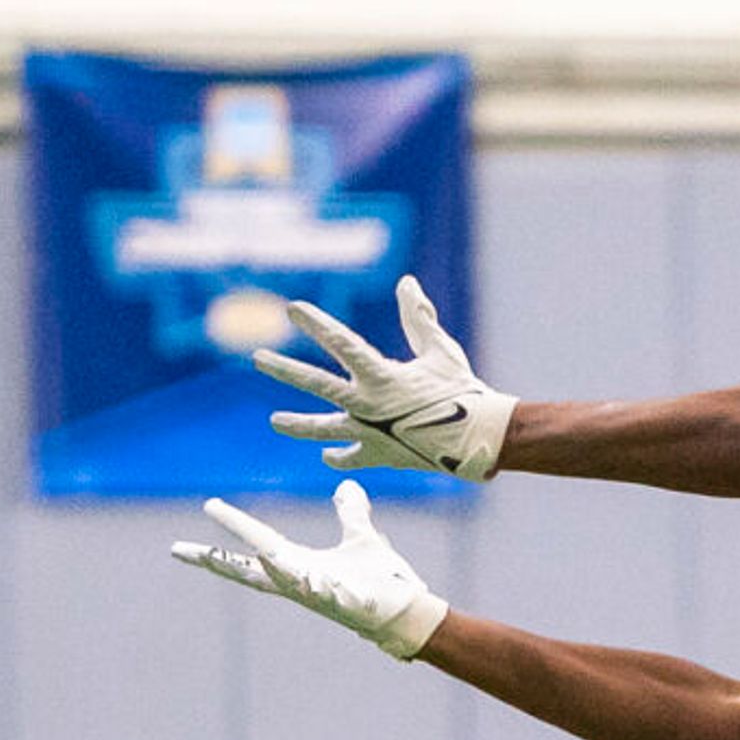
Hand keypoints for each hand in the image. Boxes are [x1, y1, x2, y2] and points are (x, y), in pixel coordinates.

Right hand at [169, 480, 451, 659]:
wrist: (408, 612)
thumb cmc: (383, 581)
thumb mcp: (363, 538)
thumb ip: (351, 514)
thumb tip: (346, 486)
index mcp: (302, 564)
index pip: (259, 543)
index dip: (234, 526)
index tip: (207, 505)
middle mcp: (302, 582)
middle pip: (250, 571)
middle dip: (216, 559)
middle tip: (179, 550)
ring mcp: (321, 596)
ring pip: (283, 583)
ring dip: (265, 569)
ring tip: (236, 554)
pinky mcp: (346, 605)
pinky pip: (324, 594)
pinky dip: (310, 585)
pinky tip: (300, 576)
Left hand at [255, 275, 515, 476]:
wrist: (481, 439)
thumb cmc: (464, 391)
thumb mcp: (441, 350)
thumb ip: (418, 317)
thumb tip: (406, 283)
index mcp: (382, 375)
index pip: (341, 342)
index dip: (316, 324)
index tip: (293, 309)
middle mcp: (368, 403)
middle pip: (317, 384)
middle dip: (284, 369)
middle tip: (258, 359)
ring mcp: (371, 431)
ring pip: (324, 428)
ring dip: (297, 425)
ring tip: (274, 422)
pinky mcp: (381, 453)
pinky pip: (352, 456)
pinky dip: (340, 455)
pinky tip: (326, 455)